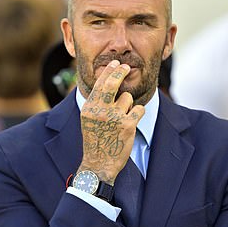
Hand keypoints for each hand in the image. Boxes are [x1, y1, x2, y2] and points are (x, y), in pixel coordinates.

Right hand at [78, 60, 144, 183]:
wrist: (99, 163)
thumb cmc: (95, 140)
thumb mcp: (88, 119)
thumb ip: (96, 102)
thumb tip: (107, 81)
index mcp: (89, 108)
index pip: (100, 83)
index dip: (109, 71)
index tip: (116, 63)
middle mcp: (100, 110)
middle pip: (113, 83)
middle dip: (120, 72)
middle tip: (126, 67)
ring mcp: (114, 117)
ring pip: (127, 98)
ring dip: (128, 105)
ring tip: (121, 118)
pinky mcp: (127, 125)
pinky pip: (138, 109)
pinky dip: (137, 114)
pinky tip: (131, 122)